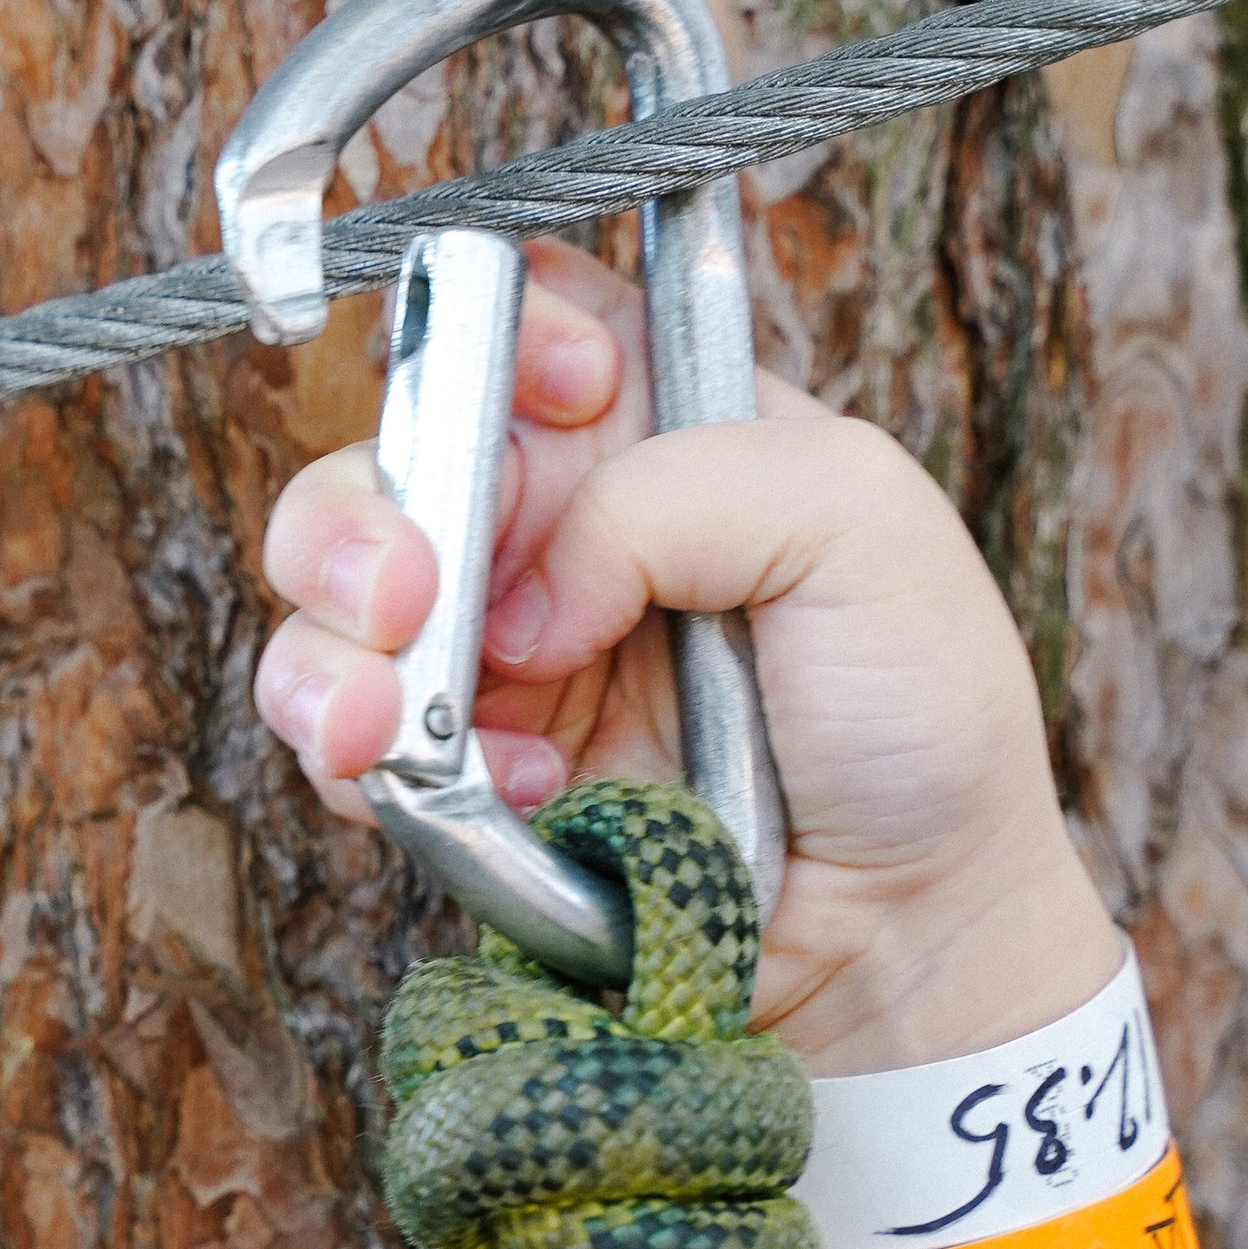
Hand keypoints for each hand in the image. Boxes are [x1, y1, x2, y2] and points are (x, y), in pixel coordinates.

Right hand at [255, 239, 1120, 1078]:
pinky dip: (372, 764)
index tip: (560, 396)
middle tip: (406, 592)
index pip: (524, 319)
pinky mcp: (460, 774)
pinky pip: (342, 743)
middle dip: (366, 514)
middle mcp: (563, 528)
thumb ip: (682, 488)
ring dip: (334, 649)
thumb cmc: (917, 717)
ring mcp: (500, 653)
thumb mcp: (858, 519)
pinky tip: (501, 789)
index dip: (503, 332)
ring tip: (388, 716)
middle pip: (389, 454)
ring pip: (330, 602)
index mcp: (663, 429)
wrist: (900, 929)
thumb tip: (527, 594)